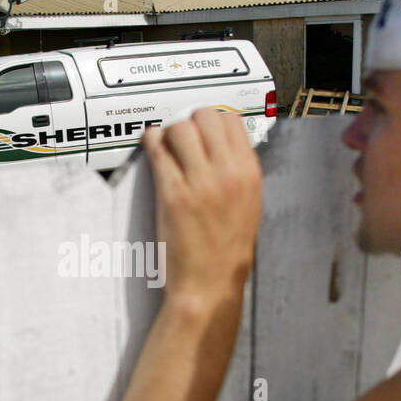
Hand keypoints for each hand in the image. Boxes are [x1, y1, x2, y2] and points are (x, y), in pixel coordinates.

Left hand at [141, 108, 261, 313]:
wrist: (210, 284)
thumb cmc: (227, 251)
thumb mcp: (249, 205)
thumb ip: (237, 171)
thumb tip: (219, 145)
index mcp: (249, 174)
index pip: (231, 120)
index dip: (212, 120)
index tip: (202, 129)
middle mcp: (227, 173)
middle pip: (205, 116)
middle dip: (190, 122)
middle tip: (181, 137)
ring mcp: (199, 183)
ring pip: (180, 128)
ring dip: (168, 133)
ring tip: (165, 146)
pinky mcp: (173, 194)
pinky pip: (158, 152)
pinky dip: (151, 143)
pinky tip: (151, 147)